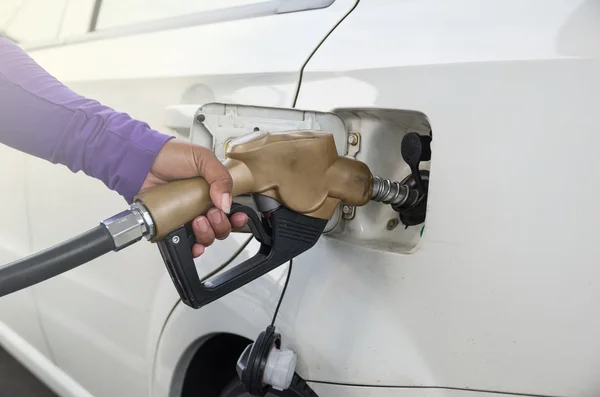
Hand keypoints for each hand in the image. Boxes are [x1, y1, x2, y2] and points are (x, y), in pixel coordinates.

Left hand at [138, 139, 247, 257]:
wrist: (142, 161)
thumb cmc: (170, 155)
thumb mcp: (202, 158)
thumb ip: (220, 177)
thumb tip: (226, 203)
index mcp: (213, 192)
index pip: (231, 211)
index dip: (237, 218)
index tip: (237, 217)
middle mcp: (201, 207)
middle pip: (221, 228)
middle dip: (221, 225)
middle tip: (211, 213)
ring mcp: (186, 218)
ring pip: (205, 238)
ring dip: (206, 234)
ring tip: (197, 220)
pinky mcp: (171, 226)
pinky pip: (184, 244)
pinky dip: (192, 248)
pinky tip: (193, 243)